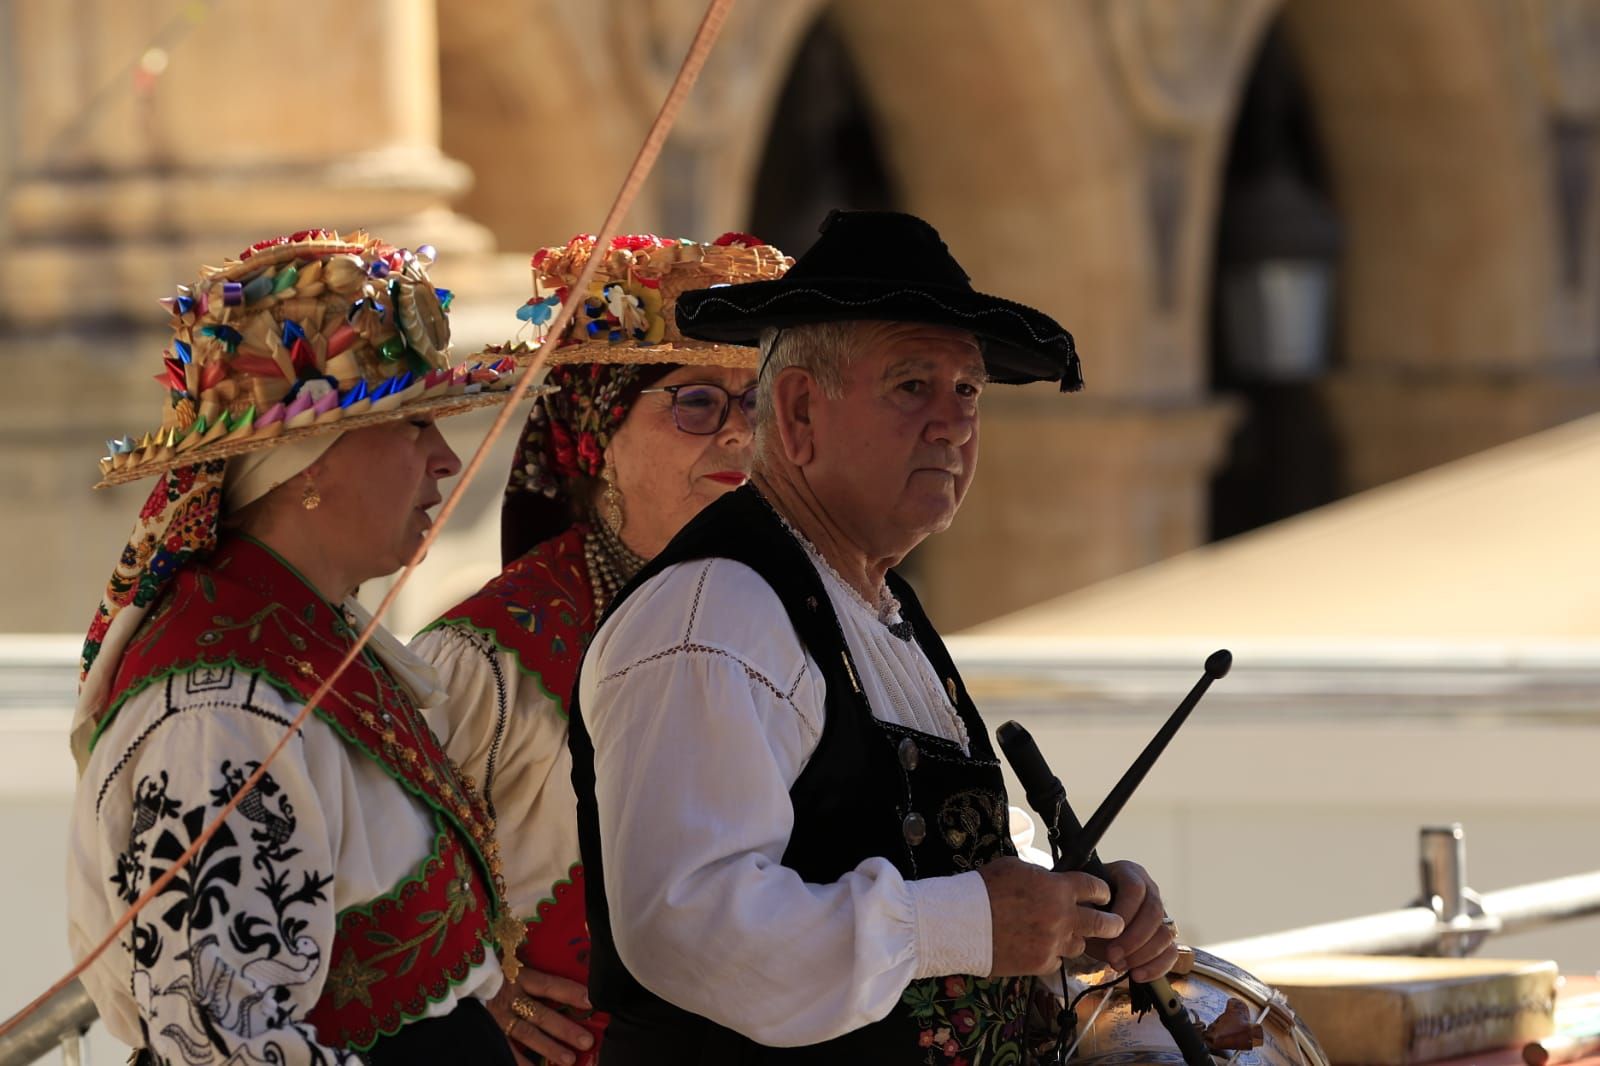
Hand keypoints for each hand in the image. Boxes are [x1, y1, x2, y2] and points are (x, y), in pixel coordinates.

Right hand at [486, 966, 595, 1065]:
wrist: (447, 976)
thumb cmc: (479, 962)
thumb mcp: (501, 956)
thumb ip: (520, 962)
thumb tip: (554, 966)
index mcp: (515, 974)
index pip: (548, 985)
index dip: (569, 992)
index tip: (591, 1000)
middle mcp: (507, 996)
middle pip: (541, 1015)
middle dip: (565, 1029)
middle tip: (587, 1042)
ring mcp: (495, 1016)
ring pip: (527, 1035)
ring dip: (549, 1049)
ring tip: (568, 1061)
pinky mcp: (485, 1029)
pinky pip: (504, 1048)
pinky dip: (519, 1061)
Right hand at [979, 856, 1124, 974]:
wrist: (962, 922)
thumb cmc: (985, 888)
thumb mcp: (1016, 867)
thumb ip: (1041, 876)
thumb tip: (1050, 881)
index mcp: (1058, 888)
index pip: (1095, 888)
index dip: (1101, 891)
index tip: (1102, 895)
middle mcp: (1063, 916)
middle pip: (1104, 924)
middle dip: (1112, 923)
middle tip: (1114, 924)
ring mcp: (1054, 943)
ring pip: (1080, 945)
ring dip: (1073, 939)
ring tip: (1060, 935)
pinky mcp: (1041, 964)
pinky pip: (1056, 961)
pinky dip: (1051, 955)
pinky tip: (1036, 948)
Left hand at [1085, 859, 1180, 981]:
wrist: (1091, 915)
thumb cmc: (1085, 905)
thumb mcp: (1083, 903)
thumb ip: (1091, 914)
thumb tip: (1104, 933)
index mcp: (1129, 873)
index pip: (1135, 889)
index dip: (1124, 911)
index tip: (1106, 931)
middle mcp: (1150, 890)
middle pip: (1154, 912)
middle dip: (1134, 938)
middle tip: (1112, 956)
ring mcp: (1160, 913)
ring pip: (1165, 933)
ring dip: (1143, 954)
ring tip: (1118, 965)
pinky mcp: (1165, 936)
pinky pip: (1171, 952)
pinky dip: (1156, 967)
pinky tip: (1137, 975)